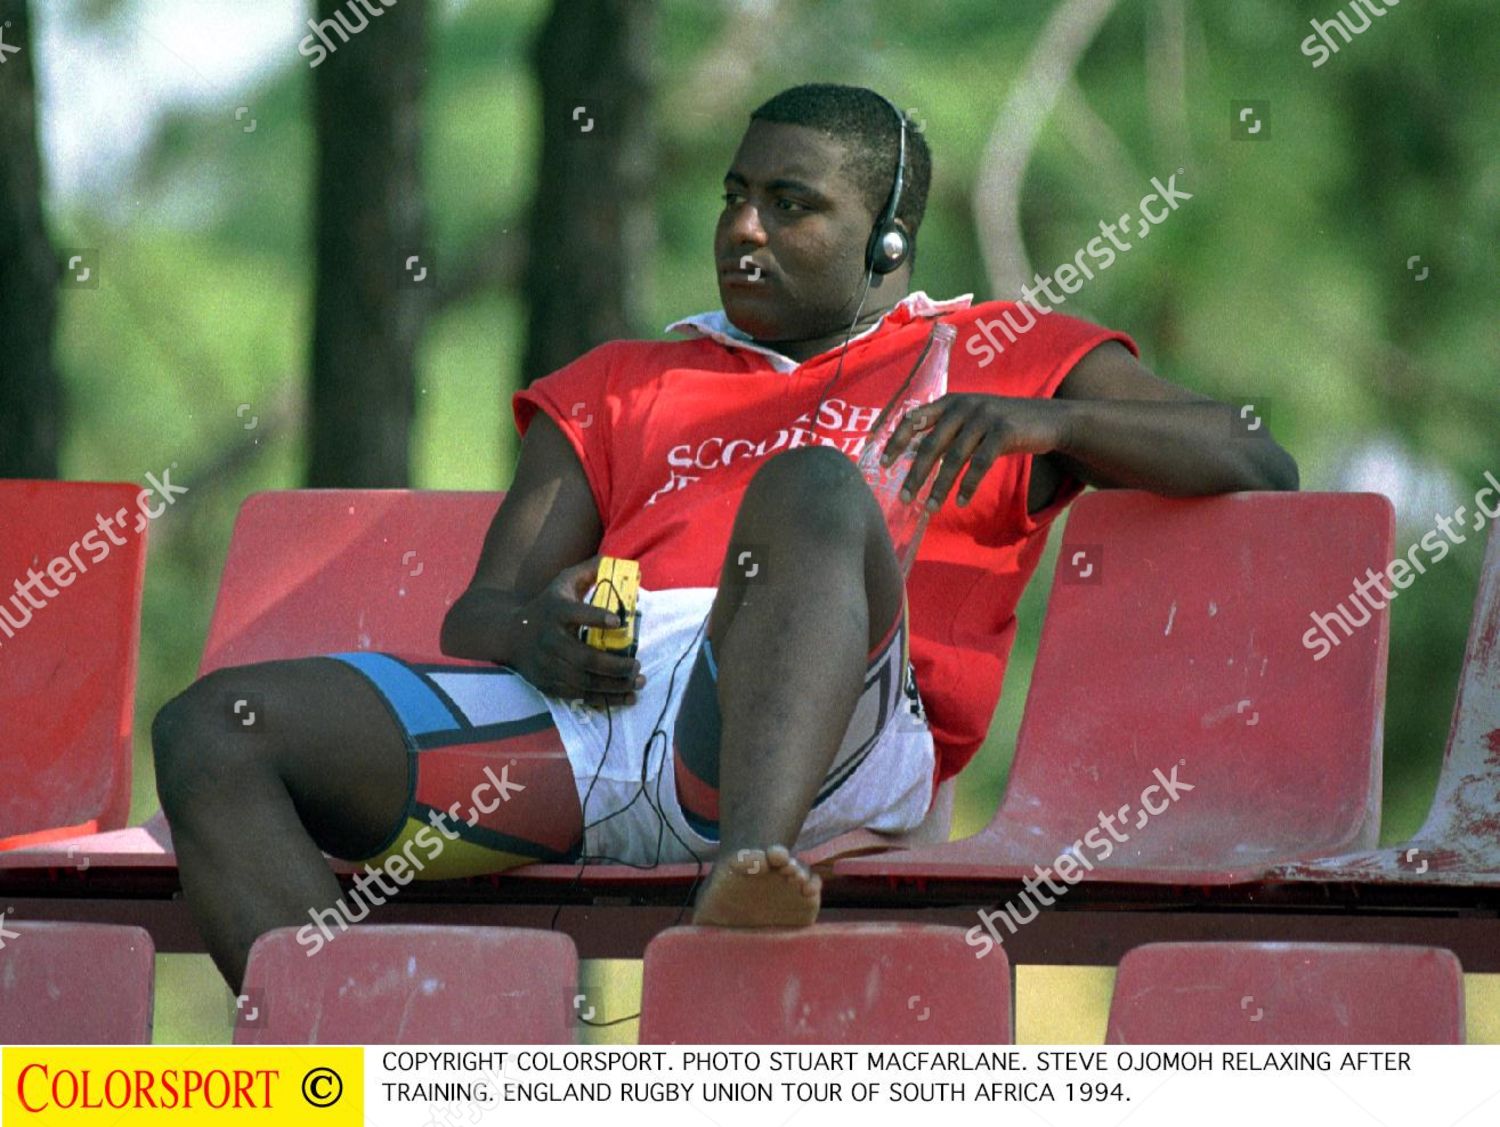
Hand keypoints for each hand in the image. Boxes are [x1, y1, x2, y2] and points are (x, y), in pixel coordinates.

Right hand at [509, 556, 644, 708]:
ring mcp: (548, 665)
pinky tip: (625, 697)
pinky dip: (604, 699)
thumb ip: (590, 570)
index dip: (597, 618)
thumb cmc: (547, 606)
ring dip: (614, 686)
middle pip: (584, 658)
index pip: (575, 614)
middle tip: (637, 664)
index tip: (619, 622)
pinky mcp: (548, 684)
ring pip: (583, 681)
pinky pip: (579, 696)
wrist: (510, 635)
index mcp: (556, 611)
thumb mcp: (564, 582)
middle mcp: (550, 640)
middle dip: (614, 665)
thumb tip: (622, 563)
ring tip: (638, 682)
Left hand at [880, 393, 1069, 511]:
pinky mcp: (1004, 431)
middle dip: (915, 474)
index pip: (914, 419)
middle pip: (931, 444)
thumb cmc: (1004, 424)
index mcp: (951, 401)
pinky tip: (960, 502)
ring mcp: (985, 417)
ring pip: (954, 458)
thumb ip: (947, 429)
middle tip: (904, 498)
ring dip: (939, 487)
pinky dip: (968, 486)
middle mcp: (964, 405)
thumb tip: (917, 453)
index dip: (896, 442)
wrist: (1050, 420)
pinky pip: (980, 464)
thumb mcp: (973, 418)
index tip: (884, 465)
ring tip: (930, 508)